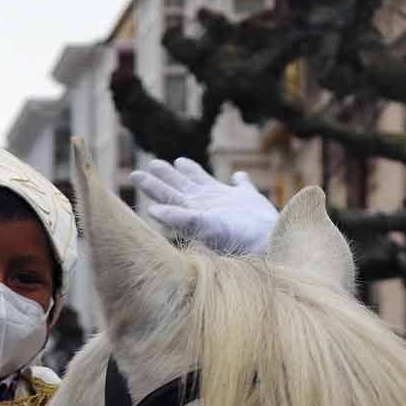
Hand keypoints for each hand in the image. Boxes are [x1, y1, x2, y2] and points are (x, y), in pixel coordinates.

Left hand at [131, 158, 278, 253]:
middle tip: (150, 165)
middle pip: (180, 188)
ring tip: (177, 162)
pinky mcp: (248, 200)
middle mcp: (206, 206)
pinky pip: (242, 186)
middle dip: (165, 176)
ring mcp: (226, 203)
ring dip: (190, 174)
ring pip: (204, 184)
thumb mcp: (205, 226)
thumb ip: (180, 217)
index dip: (152, 185)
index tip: (136, 175)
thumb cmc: (237, 238)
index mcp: (193, 210)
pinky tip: (239, 176)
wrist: (268, 243)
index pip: (167, 196)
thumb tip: (152, 210)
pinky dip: (241, 180)